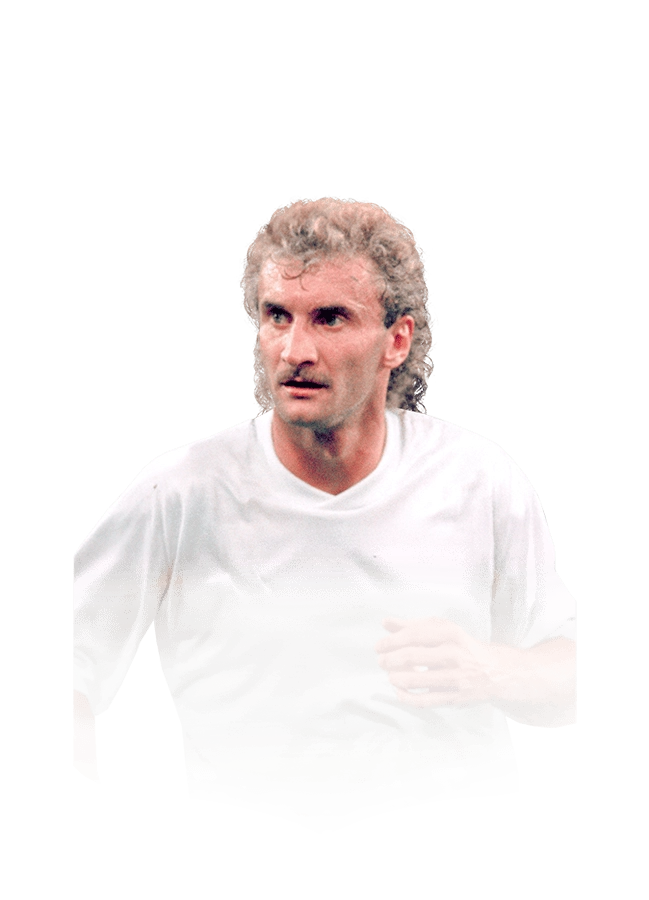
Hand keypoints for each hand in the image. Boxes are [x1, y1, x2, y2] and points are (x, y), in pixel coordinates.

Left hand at [374, 616, 499, 709]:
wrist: (495, 671)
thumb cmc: (461, 647)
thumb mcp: (443, 631)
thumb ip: (413, 626)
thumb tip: (385, 623)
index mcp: (451, 634)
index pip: (414, 635)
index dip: (392, 641)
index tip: (379, 646)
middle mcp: (454, 655)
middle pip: (413, 656)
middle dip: (390, 659)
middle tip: (381, 661)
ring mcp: (455, 678)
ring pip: (417, 681)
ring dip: (396, 679)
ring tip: (390, 676)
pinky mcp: (454, 697)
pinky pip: (425, 701)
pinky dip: (407, 698)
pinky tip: (400, 692)